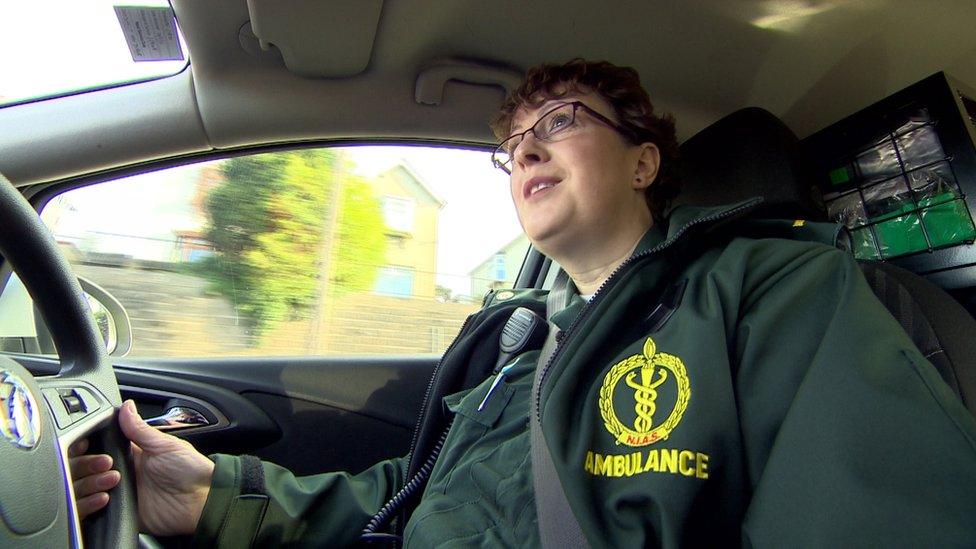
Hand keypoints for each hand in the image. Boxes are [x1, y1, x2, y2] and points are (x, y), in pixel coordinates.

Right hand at [69, 400, 215, 536]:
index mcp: (131, 453)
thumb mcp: (165, 445)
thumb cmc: (189, 471)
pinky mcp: (116, 514)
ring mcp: (116, 494)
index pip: (97, 447)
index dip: (86, 445)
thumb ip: (140, 429)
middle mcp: (119, 473)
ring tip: (112, 481)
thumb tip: (126, 405)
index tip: (84, 443)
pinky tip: (104, 498)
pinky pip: (89, 512)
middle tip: (107, 463)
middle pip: (83, 468)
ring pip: (81, 489)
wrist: (199, 503)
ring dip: (89, 484)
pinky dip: (88, 505)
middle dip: (87, 464)